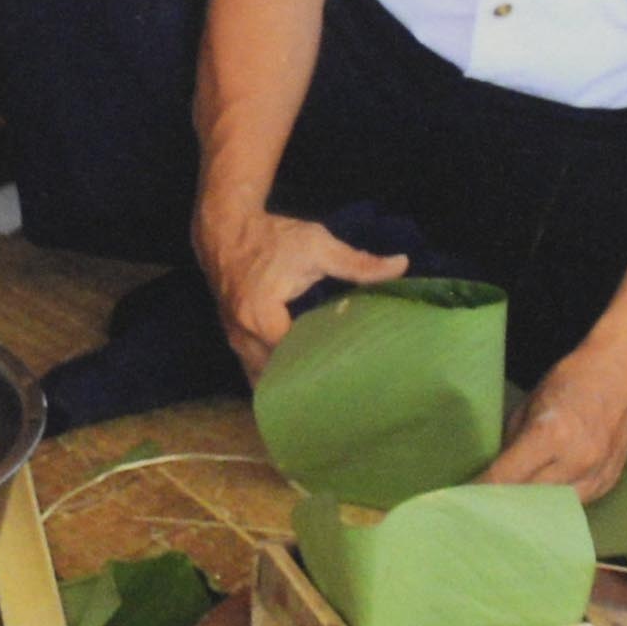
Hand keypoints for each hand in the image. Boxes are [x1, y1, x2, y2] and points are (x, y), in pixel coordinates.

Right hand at [195, 209, 409, 383]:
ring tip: (322, 395)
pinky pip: (254, 370)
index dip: (321, 367)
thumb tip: (402, 265)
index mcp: (263, 316)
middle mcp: (244, 336)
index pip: (294, 357)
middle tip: (343, 392)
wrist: (224, 230)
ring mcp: (235, 341)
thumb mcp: (318, 245)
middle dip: (306, 384)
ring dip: (288, 384)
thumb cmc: (272, 237)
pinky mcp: (233, 340)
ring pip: (262, 378)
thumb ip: (358, 263)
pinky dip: (273, 377)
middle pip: (277, 375)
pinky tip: (297, 385)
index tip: (350, 374)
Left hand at [483, 334, 626, 500]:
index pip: (504, 479)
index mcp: (552, 435)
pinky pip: (572, 504)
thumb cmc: (573, 379)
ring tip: (504, 508)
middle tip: (476, 507)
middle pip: (525, 500)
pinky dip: (553, 503)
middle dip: (499, 504)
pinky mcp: (609, 482)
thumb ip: (511, 443)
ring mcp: (597, 475)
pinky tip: (538, 497)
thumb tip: (493, 475)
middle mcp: (577, 461)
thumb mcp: (530, 404)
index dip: (478, 491)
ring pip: (549, 510)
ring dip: (527, 509)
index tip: (459, 500)